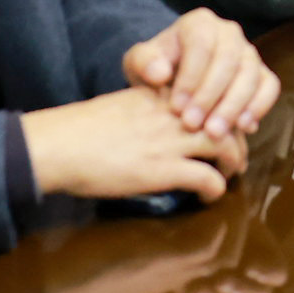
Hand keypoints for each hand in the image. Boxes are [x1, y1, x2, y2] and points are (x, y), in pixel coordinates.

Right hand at [23, 85, 239, 203]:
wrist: (58, 145)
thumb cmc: (78, 131)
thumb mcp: (120, 109)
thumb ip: (146, 113)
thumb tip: (158, 131)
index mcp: (159, 94)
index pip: (207, 95)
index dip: (219, 112)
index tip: (219, 128)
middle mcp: (170, 112)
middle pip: (224, 117)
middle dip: (236, 139)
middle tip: (233, 158)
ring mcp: (169, 140)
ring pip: (226, 144)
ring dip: (232, 163)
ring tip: (227, 176)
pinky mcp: (164, 169)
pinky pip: (209, 178)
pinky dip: (216, 190)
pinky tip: (206, 197)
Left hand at [123, 8, 278, 139]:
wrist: (172, 82)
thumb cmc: (156, 69)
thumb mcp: (140, 63)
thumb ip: (144, 63)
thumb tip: (160, 73)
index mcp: (199, 23)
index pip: (201, 45)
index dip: (191, 77)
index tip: (176, 107)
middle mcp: (229, 33)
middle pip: (228, 60)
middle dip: (211, 95)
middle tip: (193, 124)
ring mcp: (248, 53)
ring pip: (250, 75)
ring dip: (233, 106)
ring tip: (214, 133)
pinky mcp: (262, 74)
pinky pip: (269, 87)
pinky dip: (259, 107)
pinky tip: (244, 128)